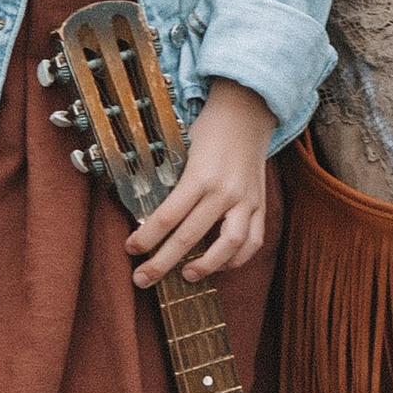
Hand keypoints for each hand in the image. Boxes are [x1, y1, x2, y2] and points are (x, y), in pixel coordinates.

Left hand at [129, 79, 277, 286]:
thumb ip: (169, 181)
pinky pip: (253, 240)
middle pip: (190, 237)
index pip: (168, 217)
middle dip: (162, 262)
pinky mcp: (260, 204)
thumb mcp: (181, 148)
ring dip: (207, 266)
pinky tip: (220, 265)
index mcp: (200, 175)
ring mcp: (246, 200)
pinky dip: (237, 259)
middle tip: (143, 279)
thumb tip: (145, 213)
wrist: (247, 112)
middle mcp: (225, 191)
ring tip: (187, 276)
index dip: (146, 237)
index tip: (131, 249)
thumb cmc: (209, 129)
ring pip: (229, 245)